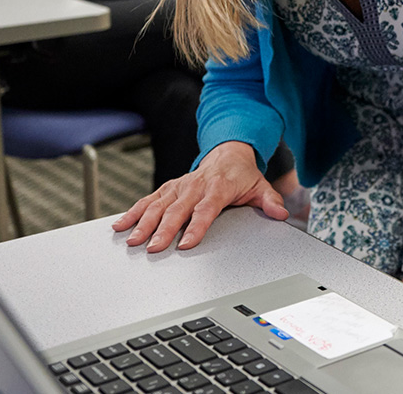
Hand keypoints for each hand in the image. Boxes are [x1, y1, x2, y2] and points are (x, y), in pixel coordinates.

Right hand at [112, 141, 286, 251]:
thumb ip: (270, 201)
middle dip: (164, 230)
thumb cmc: (243, 174)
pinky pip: (148, 199)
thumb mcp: (260, 186)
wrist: (229, 153)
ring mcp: (180, 186)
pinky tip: (120, 226)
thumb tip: (281, 213)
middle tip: (154, 248)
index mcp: (219, 186)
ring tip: (133, 241)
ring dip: (144, 223)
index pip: (206, 209)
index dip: (196, 226)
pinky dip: (133, 212)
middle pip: (178, 210)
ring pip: (158, 205)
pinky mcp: (169, 187)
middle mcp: (196, 185)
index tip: (187, 243)